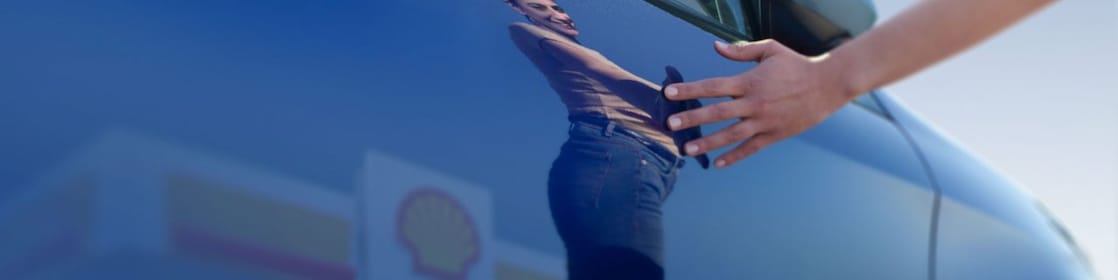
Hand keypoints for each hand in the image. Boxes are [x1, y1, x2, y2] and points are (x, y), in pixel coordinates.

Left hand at [663, 40, 855, 167]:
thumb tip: (716, 47)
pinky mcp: (774, 135)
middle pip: (716, 113)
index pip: (713, 87)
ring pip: (730, 135)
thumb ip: (741, 50)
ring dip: (707, 143)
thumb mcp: (770, 50)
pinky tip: (718, 163)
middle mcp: (754, 103)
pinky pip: (750, 148)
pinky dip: (734, 157)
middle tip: (670, 125)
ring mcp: (764, 121)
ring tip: (686, 149)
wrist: (828, 85)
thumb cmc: (797, 64)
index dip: (689, 90)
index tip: (669, 93)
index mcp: (750, 82)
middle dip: (691, 119)